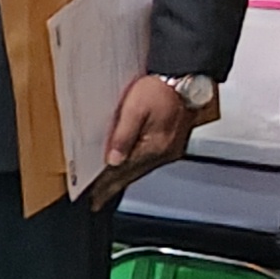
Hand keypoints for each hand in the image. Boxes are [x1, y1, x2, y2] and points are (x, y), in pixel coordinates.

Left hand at [86, 73, 196, 208]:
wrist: (185, 77)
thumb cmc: (160, 88)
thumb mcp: (134, 108)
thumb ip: (123, 135)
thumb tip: (113, 160)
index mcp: (154, 146)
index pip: (123, 172)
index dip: (106, 186)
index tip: (94, 199)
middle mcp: (164, 152)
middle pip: (133, 174)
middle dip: (113, 188)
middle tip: (98, 200)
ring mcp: (170, 149)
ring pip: (141, 169)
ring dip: (124, 179)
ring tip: (108, 189)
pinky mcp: (172, 143)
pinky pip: (149, 160)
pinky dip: (136, 167)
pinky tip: (129, 168)